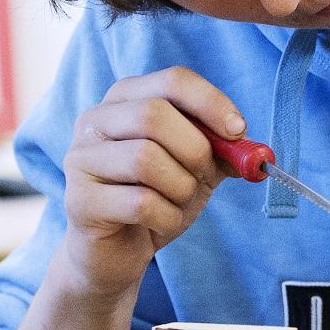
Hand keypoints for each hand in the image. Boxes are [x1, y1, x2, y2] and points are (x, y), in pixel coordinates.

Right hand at [58, 67, 240, 296]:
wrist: (118, 250)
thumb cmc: (157, 196)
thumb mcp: (197, 166)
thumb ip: (222, 150)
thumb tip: (251, 149)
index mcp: (127, 98)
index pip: (173, 80)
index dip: (211, 103)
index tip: (238, 131)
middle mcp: (96, 120)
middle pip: (154, 116)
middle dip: (196, 150)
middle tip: (206, 175)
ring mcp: (80, 159)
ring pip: (145, 159)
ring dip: (182, 187)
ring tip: (179, 201)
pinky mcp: (78, 200)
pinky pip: (139, 202)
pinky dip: (168, 216)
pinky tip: (162, 223)